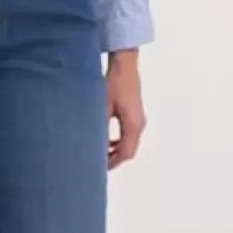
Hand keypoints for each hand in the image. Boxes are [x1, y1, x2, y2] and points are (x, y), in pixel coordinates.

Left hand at [105, 50, 146, 168]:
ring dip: (116, 150)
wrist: (124, 64)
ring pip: (129, 143)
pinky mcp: (136, 113)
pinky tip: (106, 138)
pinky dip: (119, 141)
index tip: (98, 168)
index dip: (112, 163)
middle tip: (97, 163)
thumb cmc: (113, 83)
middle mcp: (139, 124)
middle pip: (129, 150)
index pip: (125, 153)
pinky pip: (129, 134)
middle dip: (114, 159)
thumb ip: (99, 129)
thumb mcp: (102, 108)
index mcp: (132, 125)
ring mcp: (139, 119)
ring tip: (99, 152)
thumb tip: (92, 146)